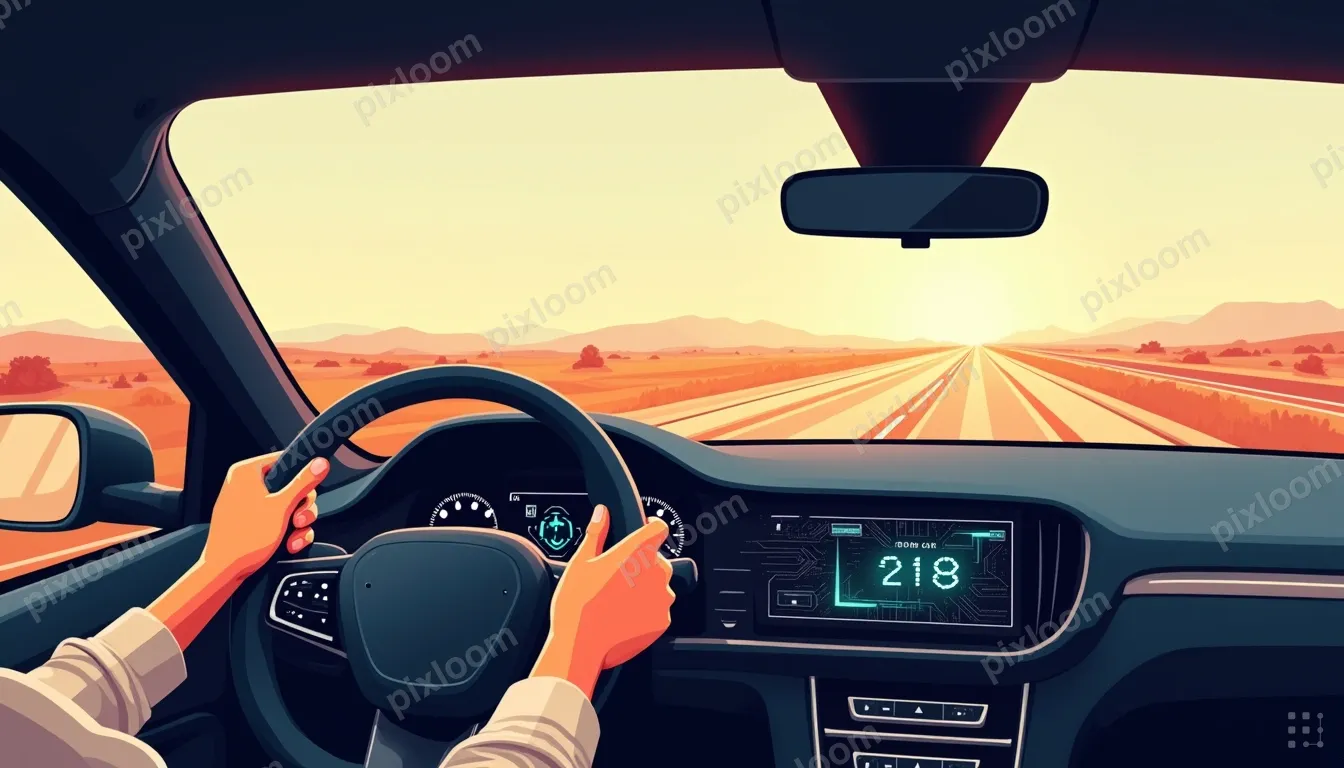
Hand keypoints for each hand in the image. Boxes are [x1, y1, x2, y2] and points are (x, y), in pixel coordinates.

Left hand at [200, 452, 328, 581]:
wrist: (225, 571)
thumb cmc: (244, 538)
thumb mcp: (282, 506)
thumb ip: (303, 482)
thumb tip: (320, 463)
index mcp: (246, 472)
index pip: (284, 459)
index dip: (302, 474)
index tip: (313, 485)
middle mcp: (246, 485)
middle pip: (291, 485)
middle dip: (301, 506)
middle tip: (299, 519)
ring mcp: (249, 504)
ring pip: (288, 505)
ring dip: (298, 523)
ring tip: (294, 536)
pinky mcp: (253, 522)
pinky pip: (278, 519)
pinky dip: (288, 531)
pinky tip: (290, 544)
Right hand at [531, 504, 674, 696]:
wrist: (580, 646)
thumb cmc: (578, 604)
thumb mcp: (580, 562)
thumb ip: (595, 533)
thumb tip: (601, 514)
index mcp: (638, 551)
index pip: (658, 528)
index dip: (650, 528)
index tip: (642, 533)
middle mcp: (657, 572)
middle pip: (656, 560)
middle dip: (641, 565)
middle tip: (615, 577)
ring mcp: (663, 598)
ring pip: (658, 586)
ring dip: (644, 589)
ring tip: (616, 600)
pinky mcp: (663, 621)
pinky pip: (658, 609)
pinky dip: (646, 611)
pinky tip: (622, 616)